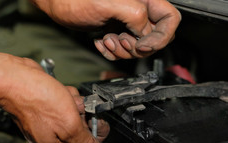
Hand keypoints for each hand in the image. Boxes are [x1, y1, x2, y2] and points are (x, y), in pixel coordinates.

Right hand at [0, 57, 120, 142]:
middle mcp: (55, 141)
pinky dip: (72, 101)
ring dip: (82, 111)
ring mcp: (53, 125)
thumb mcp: (70, 125)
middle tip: (97, 119)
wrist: (16, 79)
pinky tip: (67, 95)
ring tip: (75, 103)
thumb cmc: (38, 100)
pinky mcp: (53, 111)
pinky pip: (71, 109)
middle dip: (94, 130)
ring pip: (79, 123)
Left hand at [31, 0, 180, 59]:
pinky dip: (112, 52)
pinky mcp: (118, 31)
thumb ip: (135, 16)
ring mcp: (128, 22)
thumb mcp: (110, 4)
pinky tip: (101, 42)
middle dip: (138, 46)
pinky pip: (124, 50)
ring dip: (122, 50)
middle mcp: (139, 10)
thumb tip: (146, 34)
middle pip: (156, 37)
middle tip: (120, 40)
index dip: (161, 36)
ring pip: (139, 47)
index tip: (143, 45)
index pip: (170, 19)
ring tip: (106, 40)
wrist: (57, 3)